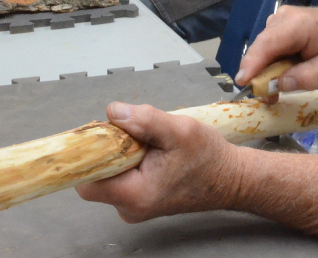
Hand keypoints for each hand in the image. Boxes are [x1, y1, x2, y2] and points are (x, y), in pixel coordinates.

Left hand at [76, 102, 242, 221]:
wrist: (229, 178)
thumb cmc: (208, 158)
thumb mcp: (180, 130)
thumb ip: (144, 120)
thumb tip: (113, 111)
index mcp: (135, 195)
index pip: (87, 178)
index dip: (90, 152)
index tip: (105, 131)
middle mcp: (129, 206)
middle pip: (96, 173)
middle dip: (109, 147)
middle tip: (135, 132)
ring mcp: (132, 204)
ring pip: (108, 172)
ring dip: (121, 151)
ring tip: (149, 142)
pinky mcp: (137, 197)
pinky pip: (120, 174)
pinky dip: (129, 157)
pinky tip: (150, 150)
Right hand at [236, 2, 317, 92]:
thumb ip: (307, 77)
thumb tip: (280, 85)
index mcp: (297, 25)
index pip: (267, 43)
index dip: (251, 63)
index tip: (242, 82)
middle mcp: (283, 18)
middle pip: (262, 48)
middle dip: (260, 74)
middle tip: (269, 98)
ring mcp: (279, 21)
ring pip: (264, 50)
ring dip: (268, 70)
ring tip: (278, 90)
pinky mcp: (280, 27)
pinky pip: (270, 48)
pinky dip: (273, 64)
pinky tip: (284, 76)